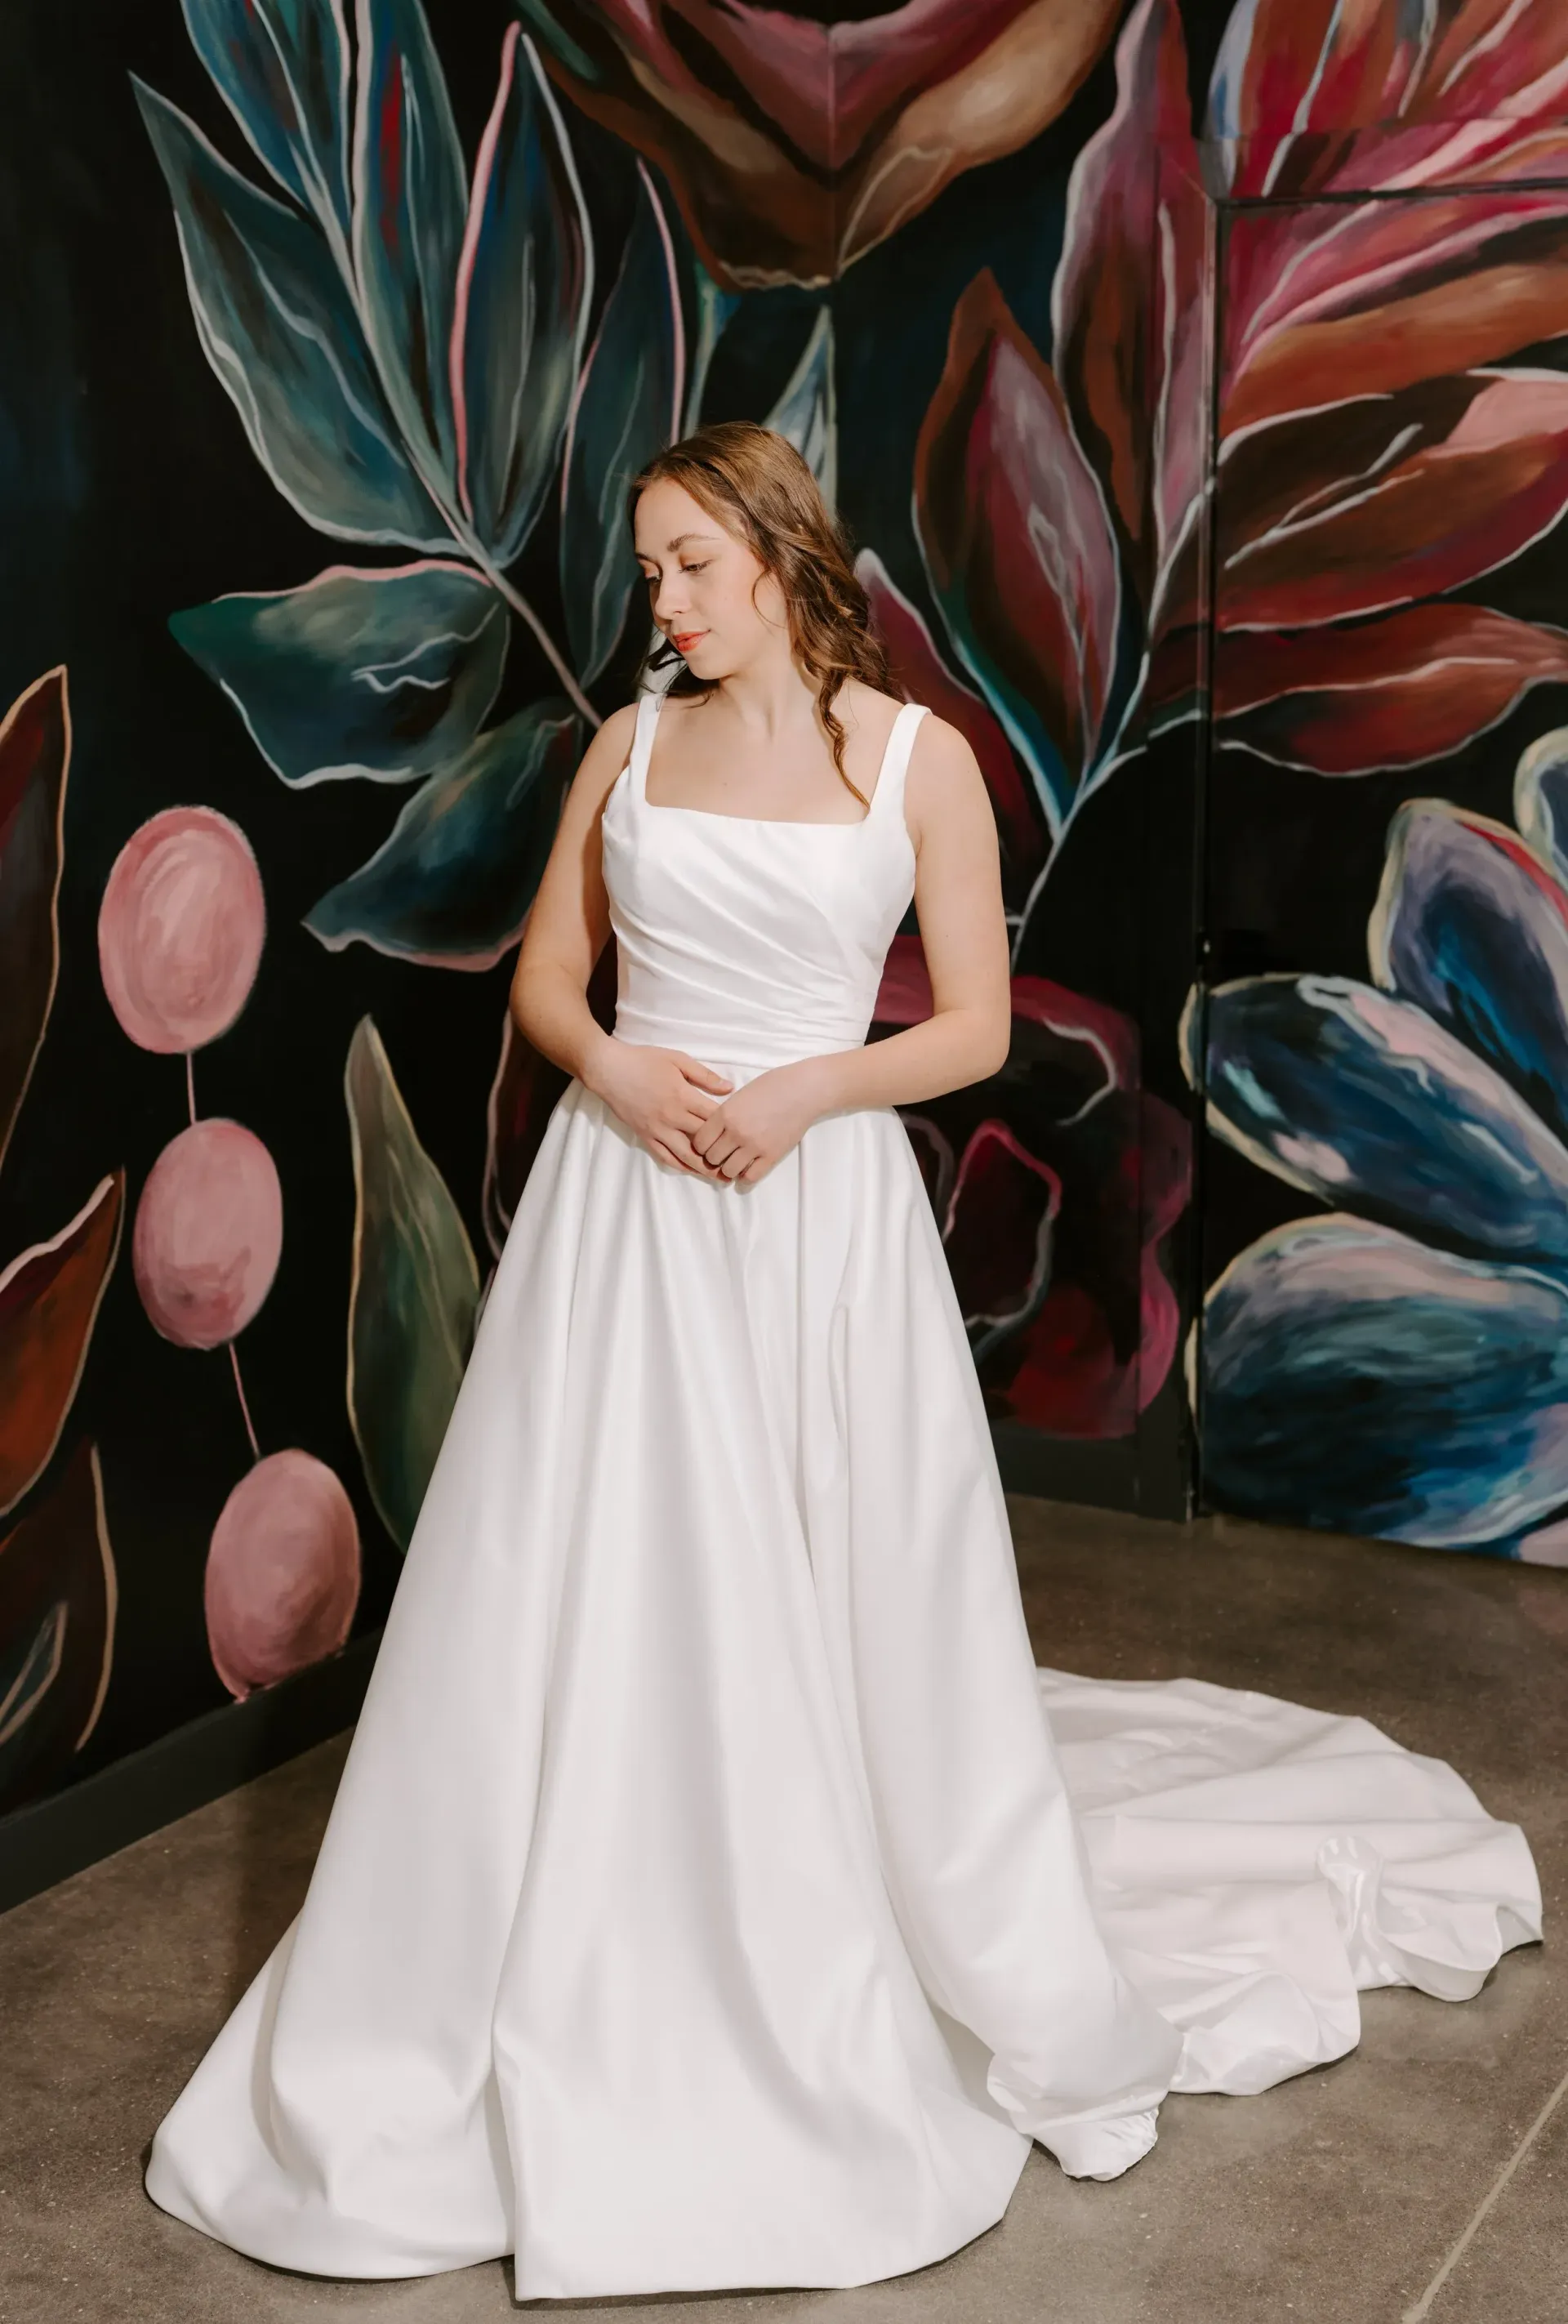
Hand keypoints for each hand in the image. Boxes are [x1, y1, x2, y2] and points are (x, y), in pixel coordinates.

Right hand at [585, 1038, 732, 1174]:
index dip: (730, 1128)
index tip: (744, 1135)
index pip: (713, 1118)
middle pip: (703, 1141)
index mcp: (683, 1096)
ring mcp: (657, 1129)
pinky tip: (690, 1170)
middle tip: (738, 1163)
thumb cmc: (643, 1060)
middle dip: (722, 1153)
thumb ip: (704, 1075)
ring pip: (685, 1155)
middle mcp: (672, 1117)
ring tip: (719, 1177)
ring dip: (703, 1168)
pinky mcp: (645, 1135)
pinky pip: (664, 1156)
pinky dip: (679, 1166)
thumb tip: (729, 1088)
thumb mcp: (677, 1059)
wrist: (608, 1069)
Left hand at [689, 1059, 828, 1183]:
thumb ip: (724, 1115)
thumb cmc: (772, 1086)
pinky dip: (745, 1177)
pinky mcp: (771, 1156)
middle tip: (723, 1154)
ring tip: (735, 1162)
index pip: (699, 1142)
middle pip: (712, 1159)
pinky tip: (747, 1170)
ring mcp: (754, 1146)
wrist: (803, 1091)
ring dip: (729, 1169)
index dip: (702, 1146)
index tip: (709, 1145)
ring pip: (728, 1171)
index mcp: (725, 1114)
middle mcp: (736, 1132)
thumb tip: (712, 1133)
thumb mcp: (739, 1095)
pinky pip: (750, 1178)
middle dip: (715, 1158)